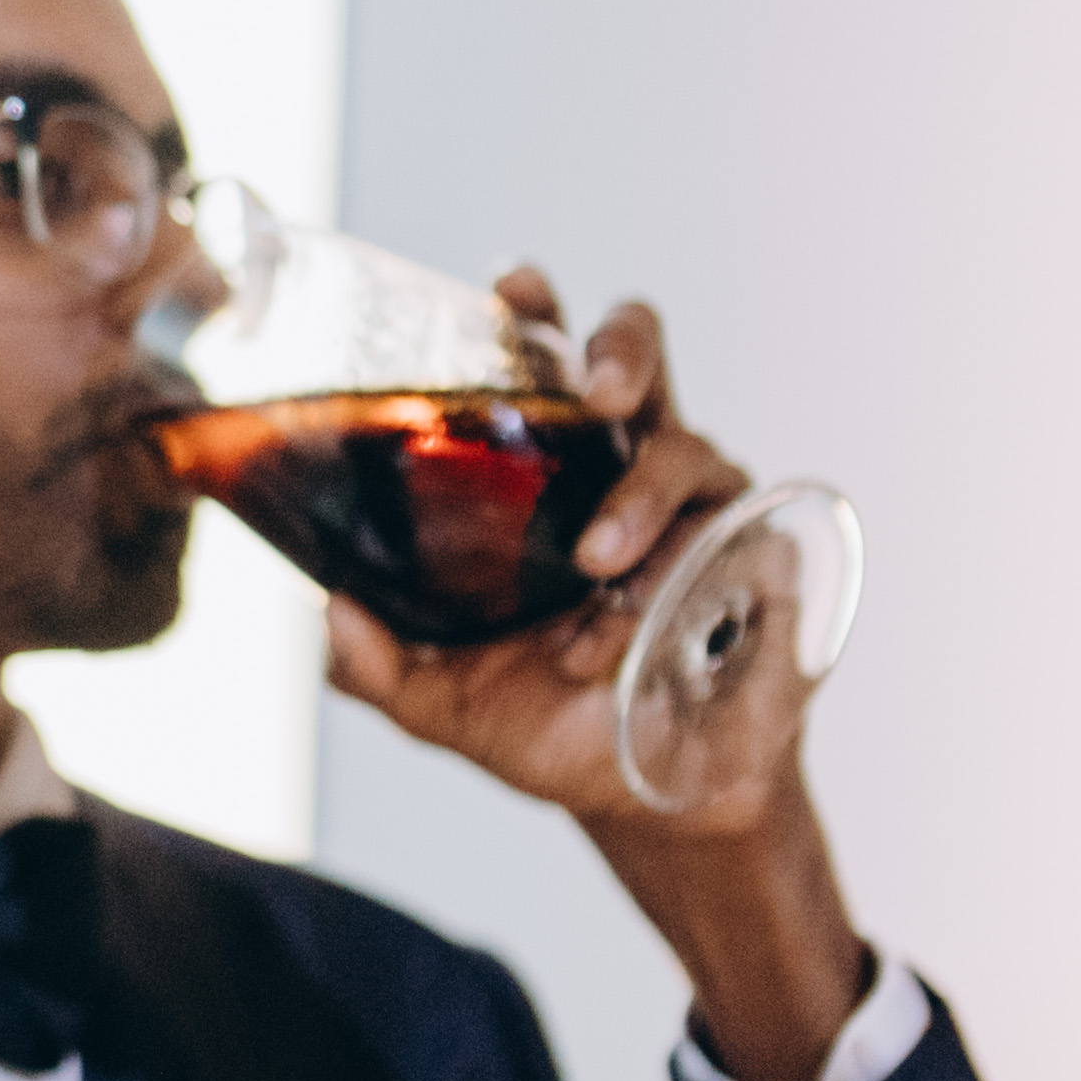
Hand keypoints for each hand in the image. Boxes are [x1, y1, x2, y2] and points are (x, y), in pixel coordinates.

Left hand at [324, 272, 868, 1080]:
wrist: (642, 795)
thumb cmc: (546, 723)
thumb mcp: (442, 699)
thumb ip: (376, 662)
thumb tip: (327, 611)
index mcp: (546, 475)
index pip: (542, 366)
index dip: (534, 310)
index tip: (511, 286)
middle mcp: (622, 469)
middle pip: (638, 359)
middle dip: (622, 351)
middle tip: (598, 393)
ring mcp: (695, 508)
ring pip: (687, 447)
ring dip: (639, 499)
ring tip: (597, 565)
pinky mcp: (753, 557)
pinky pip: (726, 541)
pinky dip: (676, 579)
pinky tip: (628, 634)